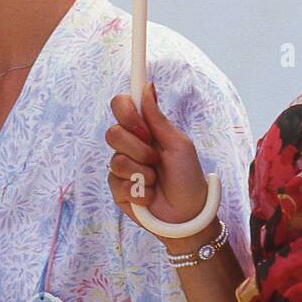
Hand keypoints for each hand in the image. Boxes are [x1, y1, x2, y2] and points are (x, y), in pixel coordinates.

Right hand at [106, 81, 210, 250]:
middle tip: (156, 158)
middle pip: (113, 133)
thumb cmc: (188, 177)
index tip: (141, 125)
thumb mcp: (178, 144)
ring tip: (156, 180)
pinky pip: (117, 183)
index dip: (126, 111)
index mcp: (144, 130)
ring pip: (116, 160)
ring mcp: (122, 168)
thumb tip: (148, 86)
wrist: (188, 215)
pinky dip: (139, 190)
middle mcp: (130, 146)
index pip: (121, 106)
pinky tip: (150, 195)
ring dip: (142, 172)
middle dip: (139, 148)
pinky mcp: (117, 190)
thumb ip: (157, 118)